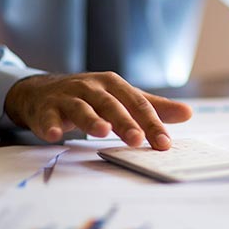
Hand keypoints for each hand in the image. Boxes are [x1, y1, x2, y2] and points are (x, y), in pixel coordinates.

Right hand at [4, 72, 192, 148]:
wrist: (41, 91)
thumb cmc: (88, 96)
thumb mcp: (120, 97)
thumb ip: (152, 107)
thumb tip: (188, 113)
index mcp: (113, 84)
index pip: (137, 103)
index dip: (151, 123)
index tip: (164, 143)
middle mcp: (91, 87)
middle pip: (110, 104)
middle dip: (124, 122)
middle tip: (137, 140)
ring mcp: (66, 97)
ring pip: (81, 108)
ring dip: (91, 120)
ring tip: (102, 132)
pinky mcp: (45, 109)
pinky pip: (47, 118)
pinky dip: (50, 126)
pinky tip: (55, 136)